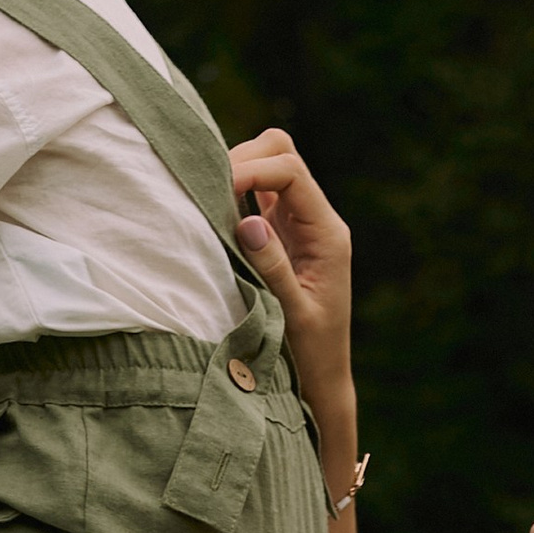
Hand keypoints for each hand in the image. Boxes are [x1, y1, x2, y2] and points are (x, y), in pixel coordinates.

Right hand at [228, 129, 353, 431]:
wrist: (322, 379)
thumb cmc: (311, 353)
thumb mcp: (292, 315)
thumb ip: (272, 267)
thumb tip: (248, 221)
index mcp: (328, 234)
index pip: (290, 172)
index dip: (250, 169)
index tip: (216, 188)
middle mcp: (316, 220)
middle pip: (282, 153)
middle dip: (243, 158)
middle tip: (207, 187)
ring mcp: (298, 224)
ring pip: (269, 165)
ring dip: (237, 171)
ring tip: (205, 195)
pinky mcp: (281, 233)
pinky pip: (258, 192)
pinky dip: (234, 190)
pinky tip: (212, 208)